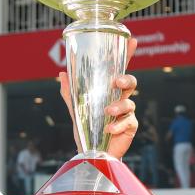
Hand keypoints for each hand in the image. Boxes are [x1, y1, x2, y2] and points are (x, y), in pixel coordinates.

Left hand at [58, 37, 138, 158]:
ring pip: (129, 103)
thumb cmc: (87, 129)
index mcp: (109, 91)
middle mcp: (120, 99)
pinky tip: (108, 130)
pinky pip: (128, 122)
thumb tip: (62, 74)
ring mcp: (127, 113)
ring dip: (118, 107)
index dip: (126, 54)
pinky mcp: (130, 127)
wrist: (91, 153)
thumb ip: (70, 92)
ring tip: (107, 112)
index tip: (132, 40)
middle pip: (130, 83)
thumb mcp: (76, 109)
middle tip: (117, 82)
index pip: (119, 69)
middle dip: (126, 79)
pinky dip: (117, 126)